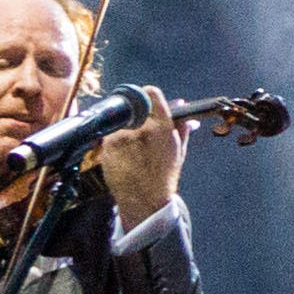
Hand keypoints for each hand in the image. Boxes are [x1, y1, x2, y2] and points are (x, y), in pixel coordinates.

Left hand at [98, 91, 188, 220]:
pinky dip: (114, 140)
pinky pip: (109, 134)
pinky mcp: (107, 145)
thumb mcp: (178, 151)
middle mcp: (142, 127)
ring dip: (124, 127)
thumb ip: (181, 129)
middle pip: (134, 105)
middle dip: (136, 113)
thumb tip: (186, 116)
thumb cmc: (163, 178)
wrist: (144, 200)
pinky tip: (122, 154)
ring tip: (130, 146)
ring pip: (120, 120)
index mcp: (162, 126)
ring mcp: (122, 136)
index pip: (152, 93)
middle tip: (136, 124)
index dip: (148, 96)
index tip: (146, 101)